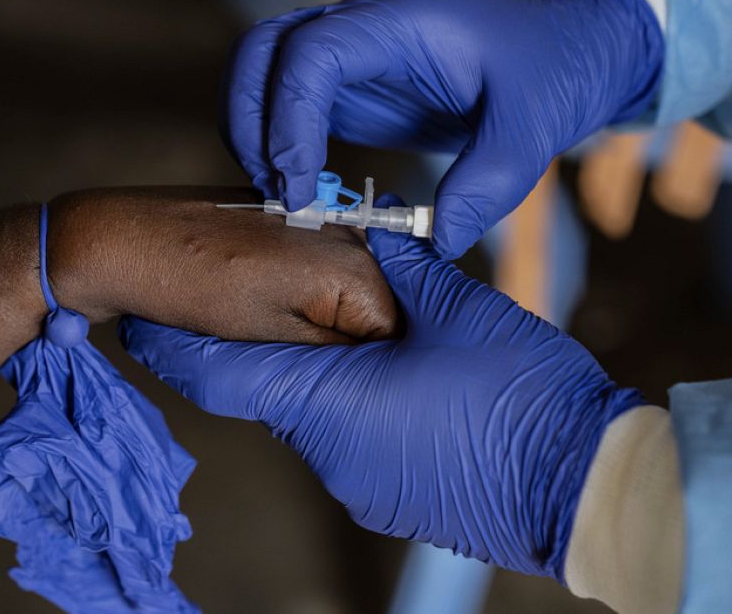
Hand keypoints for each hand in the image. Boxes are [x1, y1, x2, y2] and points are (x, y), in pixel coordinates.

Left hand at [46, 187, 397, 343]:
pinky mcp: (294, 218)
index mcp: (352, 265)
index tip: (327, 379)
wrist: (125, 238)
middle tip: (297, 362)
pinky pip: (319, 271)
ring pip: (344, 293)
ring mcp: (321, 220)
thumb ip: (334, 352)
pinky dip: (301, 295)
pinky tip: (260, 304)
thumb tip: (368, 368)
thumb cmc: (191, 286)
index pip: (393, 334)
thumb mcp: (273, 338)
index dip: (362, 367)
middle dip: (345, 343)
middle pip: (372, 311)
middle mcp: (347, 234)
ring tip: (269, 327)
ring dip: (321, 320)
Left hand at [120, 194, 643, 578]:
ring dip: (320, 371)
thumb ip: (395, 263)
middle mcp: (326, 455)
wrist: (586, 488)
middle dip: (264, 340)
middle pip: (265, 389)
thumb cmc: (520, 394)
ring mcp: (358, 487)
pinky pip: (349, 443)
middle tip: (273, 290)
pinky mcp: (389, 500)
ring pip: (311, 414)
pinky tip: (398, 380)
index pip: (215, 374)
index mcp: (325, 402)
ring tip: (359, 329)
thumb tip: (366, 232)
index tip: (146, 312)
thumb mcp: (455, 307)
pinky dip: (353, 405)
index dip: (173, 341)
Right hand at [222, 0, 662, 258]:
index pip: (312, 54)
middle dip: (248, 122)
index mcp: (402, 25)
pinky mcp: (358, 90)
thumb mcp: (535, 127)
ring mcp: (356, 60)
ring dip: (255, 133)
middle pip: (262, 52)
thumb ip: (485, 187)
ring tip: (285, 198)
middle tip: (276, 195)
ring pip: (265, 74)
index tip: (300, 189)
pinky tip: (304, 194)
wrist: (574, 44)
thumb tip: (434, 244)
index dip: (289, 120)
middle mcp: (365, 32)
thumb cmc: (559, 64)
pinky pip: (294, 107)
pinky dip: (280, 146)